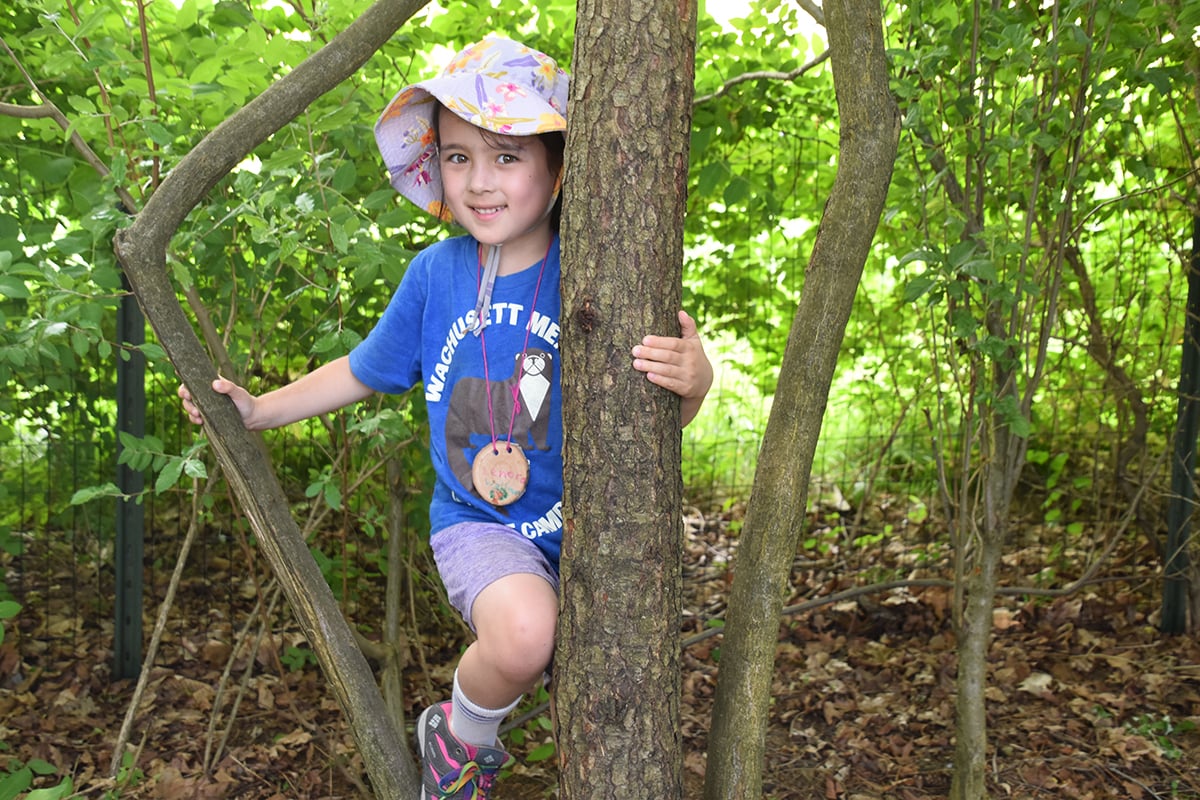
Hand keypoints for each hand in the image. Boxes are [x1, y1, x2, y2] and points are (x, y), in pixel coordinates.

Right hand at [177, 377, 255, 427]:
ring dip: (189, 409)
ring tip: (197, 414)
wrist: (251, 418)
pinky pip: (194, 418)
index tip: (178, 373)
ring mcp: (204, 405)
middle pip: (186, 392)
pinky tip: (200, 421)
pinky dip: (194, 419)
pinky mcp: (206, 417)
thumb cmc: (245, 401)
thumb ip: (228, 387)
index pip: (194, 378)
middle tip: (189, 398)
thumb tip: (215, 384)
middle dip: (184, 395)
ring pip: (188, 405)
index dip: (184, 375)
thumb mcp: (239, 392)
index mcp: (210, 383)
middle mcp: (204, 394)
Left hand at [632, 310, 713, 425]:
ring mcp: (688, 375)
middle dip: (650, 353)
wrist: (704, 381)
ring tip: (636, 363)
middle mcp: (690, 361)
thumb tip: (681, 312)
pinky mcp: (685, 388)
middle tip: (635, 350)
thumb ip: (688, 326)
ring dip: (651, 367)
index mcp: (690, 348)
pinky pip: (671, 384)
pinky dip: (660, 380)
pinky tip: (649, 376)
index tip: (644, 339)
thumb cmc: (694, 356)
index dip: (659, 342)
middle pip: (668, 356)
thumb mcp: (694, 341)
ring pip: (667, 370)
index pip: (673, 344)